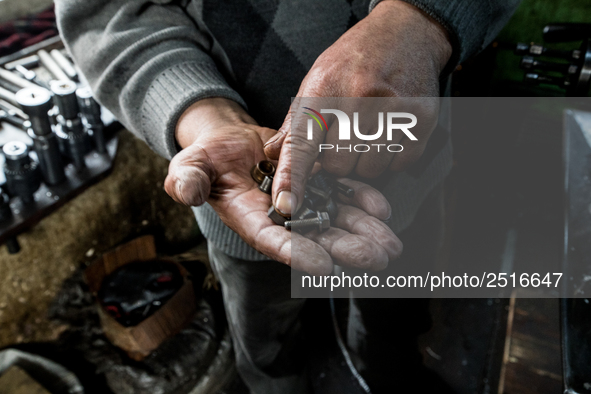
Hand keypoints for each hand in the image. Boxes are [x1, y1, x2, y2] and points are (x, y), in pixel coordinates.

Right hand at [164, 98, 401, 274]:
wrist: (231, 144)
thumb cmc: (208, 158)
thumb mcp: (191, 165)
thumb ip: (188, 180)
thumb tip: (185, 192)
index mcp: (250, 218)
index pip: (272, 240)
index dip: (296, 253)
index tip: (323, 266)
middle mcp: (280, 218)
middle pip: (315, 237)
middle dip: (346, 249)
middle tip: (376, 260)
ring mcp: (302, 203)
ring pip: (335, 220)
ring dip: (363, 233)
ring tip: (389, 244)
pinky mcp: (316, 184)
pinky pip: (341, 194)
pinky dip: (361, 200)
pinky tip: (382, 209)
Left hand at [265, 0, 451, 215]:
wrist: (405, 33)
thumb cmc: (355, 59)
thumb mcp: (317, 81)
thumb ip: (296, 122)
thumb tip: (273, 154)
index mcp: (325, 92)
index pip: (303, 145)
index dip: (293, 178)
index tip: (286, 205)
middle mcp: (359, 100)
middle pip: (338, 166)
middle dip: (338, 161)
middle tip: (345, 137)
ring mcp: (393, 111)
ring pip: (370, 170)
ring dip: (366, 160)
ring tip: (369, 130)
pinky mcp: (421, 121)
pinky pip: (399, 164)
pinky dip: (392, 156)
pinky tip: (389, 132)